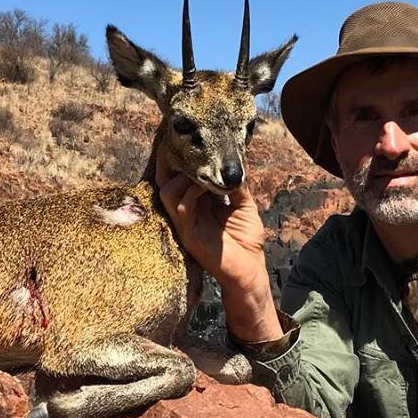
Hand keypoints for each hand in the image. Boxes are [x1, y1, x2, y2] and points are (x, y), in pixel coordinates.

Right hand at [154, 150, 266, 291]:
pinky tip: (208, 187)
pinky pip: (181, 207)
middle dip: (181, 164)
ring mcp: (185, 223)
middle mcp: (189, 212)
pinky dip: (192, 192)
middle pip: (169, 180)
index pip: (185, 177)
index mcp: (199, 204)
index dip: (190, 162)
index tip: (202, 145)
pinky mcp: (188, 234)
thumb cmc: (247, 242)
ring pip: (167, 191)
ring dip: (185, 177)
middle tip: (198, 153)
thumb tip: (236, 161)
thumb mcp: (245, 206)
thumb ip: (237, 186)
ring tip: (204, 172)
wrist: (250, 272)